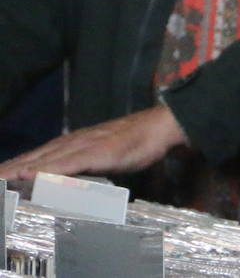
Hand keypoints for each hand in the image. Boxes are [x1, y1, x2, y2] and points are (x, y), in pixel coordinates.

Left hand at [0, 105, 186, 179]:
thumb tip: (70, 178)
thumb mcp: (106, 154)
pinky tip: (29, 174)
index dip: (15, 165)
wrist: (160, 126)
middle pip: (34, 157)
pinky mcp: (95, 152)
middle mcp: (73, 142)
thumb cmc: (137, 141)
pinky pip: (65, 164)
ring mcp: (83, 146)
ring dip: (18, 169)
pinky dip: (45, 169)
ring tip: (0, 178)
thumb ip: (86, 163)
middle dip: (10, 168)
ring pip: (43, 160)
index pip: (38, 156)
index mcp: (74, 143)